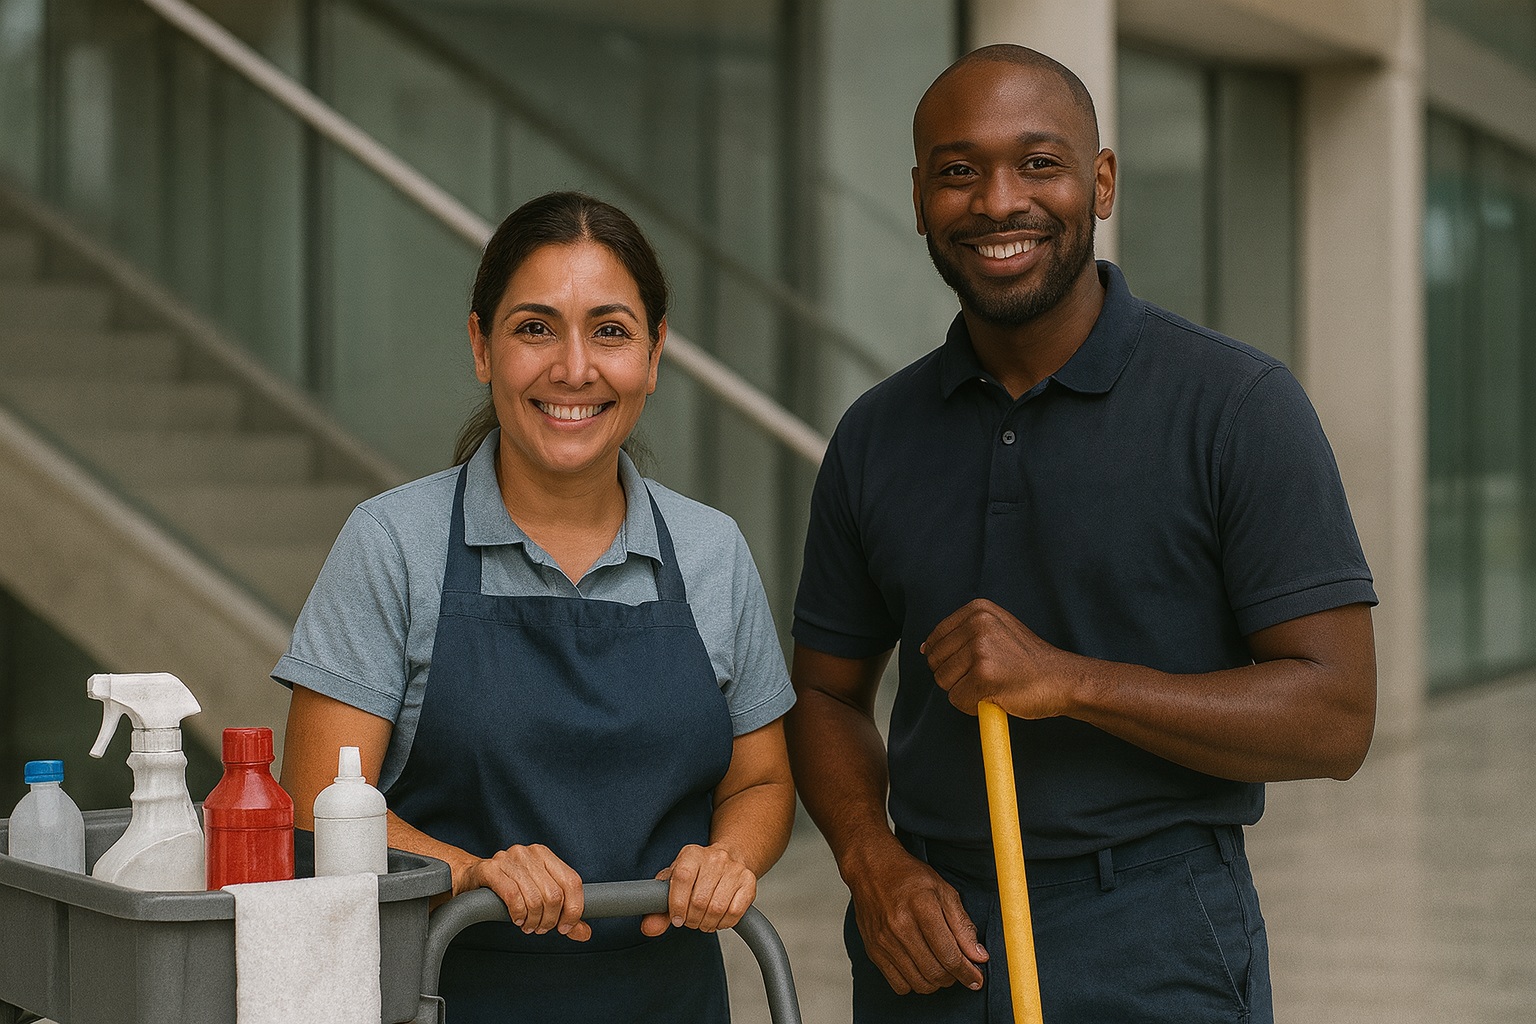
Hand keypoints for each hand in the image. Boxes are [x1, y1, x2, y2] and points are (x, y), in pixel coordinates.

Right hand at [462, 844, 591, 941]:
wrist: (471, 879)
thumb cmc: (508, 888)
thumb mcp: (539, 898)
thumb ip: (562, 914)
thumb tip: (584, 933)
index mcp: (545, 855)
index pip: (572, 881)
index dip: (574, 909)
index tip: (566, 926)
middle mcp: (529, 853)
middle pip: (554, 893)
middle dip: (550, 919)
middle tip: (541, 928)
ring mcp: (509, 858)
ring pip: (535, 898)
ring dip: (534, 920)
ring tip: (528, 925)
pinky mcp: (490, 869)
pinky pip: (513, 896)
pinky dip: (518, 914)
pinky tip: (516, 919)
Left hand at [640, 843, 756, 935]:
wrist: (730, 857)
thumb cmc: (697, 874)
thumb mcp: (674, 883)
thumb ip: (658, 907)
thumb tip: (648, 928)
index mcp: (691, 854)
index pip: (681, 878)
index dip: (676, 904)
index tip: (676, 919)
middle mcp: (715, 858)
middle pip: (699, 899)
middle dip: (692, 919)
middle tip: (690, 921)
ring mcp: (734, 869)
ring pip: (717, 908)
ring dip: (707, 923)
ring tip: (703, 922)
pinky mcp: (749, 882)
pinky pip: (735, 912)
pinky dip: (724, 923)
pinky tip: (718, 919)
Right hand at [846, 838, 987, 993]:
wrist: (871, 869)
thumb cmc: (908, 876)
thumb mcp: (944, 891)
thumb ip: (962, 925)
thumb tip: (978, 956)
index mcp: (922, 907)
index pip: (949, 954)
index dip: (967, 973)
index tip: (976, 979)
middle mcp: (900, 926)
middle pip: (935, 972)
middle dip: (954, 978)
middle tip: (960, 970)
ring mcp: (884, 941)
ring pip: (918, 983)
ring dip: (936, 983)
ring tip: (941, 968)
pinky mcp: (874, 950)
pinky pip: (898, 985)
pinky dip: (914, 983)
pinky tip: (919, 968)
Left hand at [922, 599, 1081, 718]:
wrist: (1062, 679)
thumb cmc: (1029, 661)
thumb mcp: (997, 630)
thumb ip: (963, 633)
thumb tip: (926, 647)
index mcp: (978, 610)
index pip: (937, 637)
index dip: (948, 658)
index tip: (970, 665)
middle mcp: (978, 625)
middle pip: (936, 661)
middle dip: (955, 676)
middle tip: (985, 677)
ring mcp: (980, 649)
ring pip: (944, 682)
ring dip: (964, 691)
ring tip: (993, 685)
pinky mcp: (983, 676)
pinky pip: (957, 700)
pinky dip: (972, 706)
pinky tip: (996, 696)